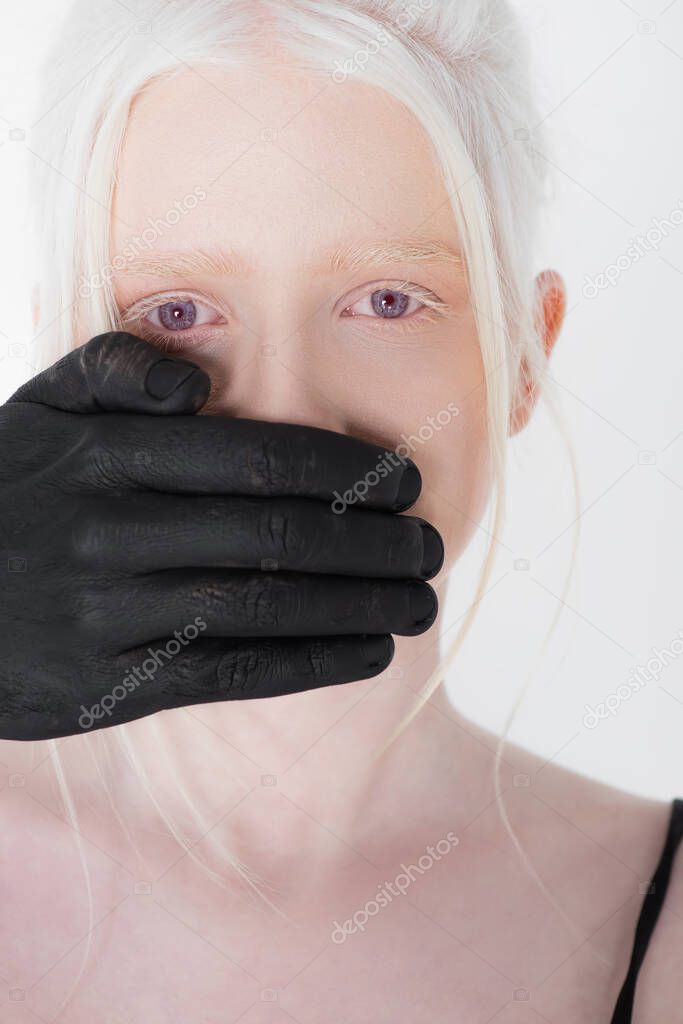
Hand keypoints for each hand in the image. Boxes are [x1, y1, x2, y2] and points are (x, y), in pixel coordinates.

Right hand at [0, 332, 442, 739]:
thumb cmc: (8, 490)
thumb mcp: (41, 408)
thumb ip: (116, 369)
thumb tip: (200, 382)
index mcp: (106, 453)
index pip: (257, 458)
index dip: (347, 471)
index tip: (406, 482)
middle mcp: (109, 531)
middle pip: (275, 536)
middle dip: (372, 543)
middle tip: (432, 549)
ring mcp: (107, 613)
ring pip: (261, 607)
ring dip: (358, 607)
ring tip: (420, 604)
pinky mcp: (108, 685)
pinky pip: (227, 673)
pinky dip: (309, 663)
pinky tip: (367, 654)